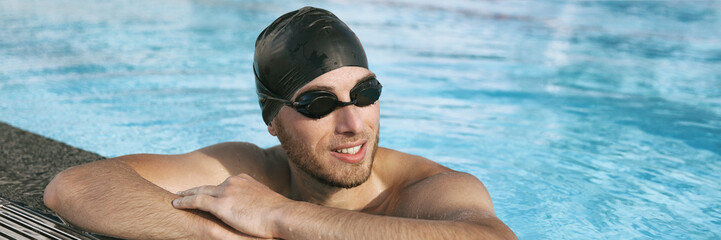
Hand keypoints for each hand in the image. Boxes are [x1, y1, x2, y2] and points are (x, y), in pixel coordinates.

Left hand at [172, 174, 289, 238]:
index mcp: (244, 180)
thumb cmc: (279, 215)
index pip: (224, 184)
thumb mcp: (266, 204)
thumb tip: (256, 211)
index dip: (213, 189)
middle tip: (182, 192)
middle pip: (209, 186)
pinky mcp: (220, 205)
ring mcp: (226, 192)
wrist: (282, 215)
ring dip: (186, 195)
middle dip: (195, 189)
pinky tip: (175, 205)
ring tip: (176, 198)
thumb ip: (256, 204)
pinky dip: (184, 202)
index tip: (205, 192)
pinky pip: (197, 201)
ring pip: (200, 191)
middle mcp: (233, 182)